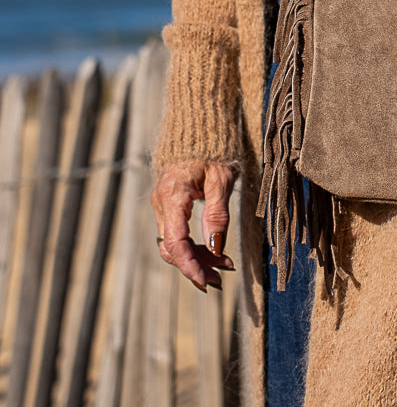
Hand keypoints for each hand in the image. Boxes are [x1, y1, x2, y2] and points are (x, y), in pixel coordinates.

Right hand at [151, 161, 235, 291]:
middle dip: (196, 265)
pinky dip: (193, 244)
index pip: (176, 242)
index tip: (207, 281)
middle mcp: (161, 203)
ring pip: (174, 242)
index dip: (190, 265)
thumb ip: (217, 214)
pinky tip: (213, 250)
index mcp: (173, 196)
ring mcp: (162, 204)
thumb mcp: (222, 179)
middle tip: (222, 277)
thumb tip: (216, 248)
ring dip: (196, 257)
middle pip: (173, 247)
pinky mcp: (168, 204)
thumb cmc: (214, 149)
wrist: (198, 125)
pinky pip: (176, 232)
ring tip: (224, 266)